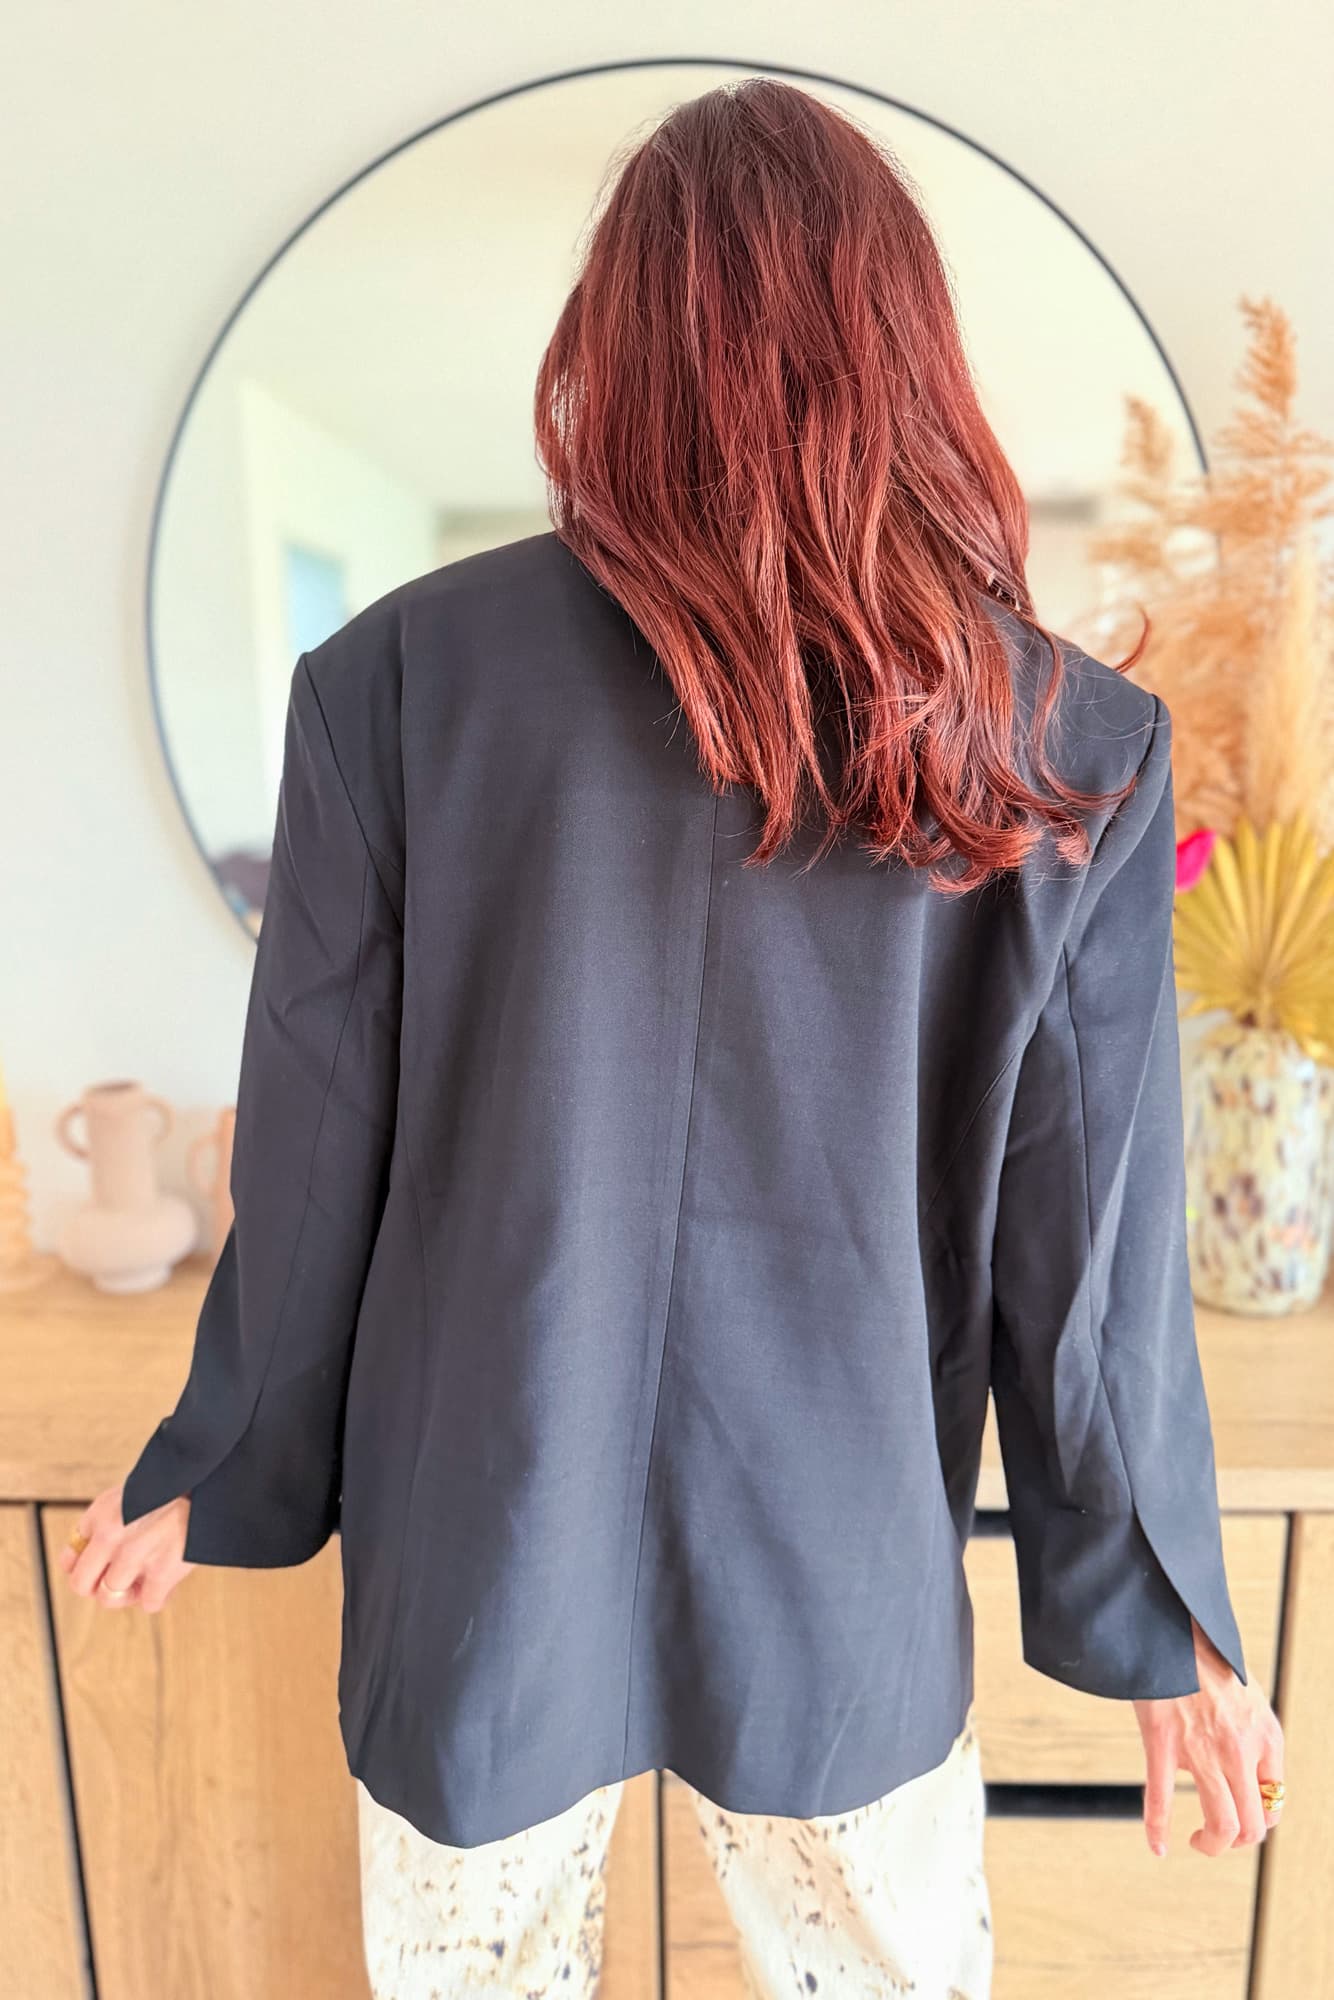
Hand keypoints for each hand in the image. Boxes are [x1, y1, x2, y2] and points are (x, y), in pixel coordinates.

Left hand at [55, 1483, 194, 1612]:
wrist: (206, 1482)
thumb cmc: (166, 1494)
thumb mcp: (122, 1498)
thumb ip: (96, 1527)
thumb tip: (74, 1565)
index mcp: (100, 1515)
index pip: (68, 1560)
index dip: (83, 1567)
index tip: (99, 1567)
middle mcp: (110, 1536)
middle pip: (82, 1585)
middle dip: (96, 1587)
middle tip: (116, 1579)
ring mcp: (136, 1556)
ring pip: (110, 1598)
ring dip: (128, 1592)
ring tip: (144, 1577)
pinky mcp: (163, 1571)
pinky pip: (149, 1604)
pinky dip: (158, 1596)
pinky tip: (167, 1579)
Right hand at [1134, 1618, 1283, 1857]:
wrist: (1172, 1624)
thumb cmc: (1206, 1655)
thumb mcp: (1248, 1692)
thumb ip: (1252, 1731)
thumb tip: (1247, 1765)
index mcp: (1266, 1735)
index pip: (1275, 1801)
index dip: (1258, 1820)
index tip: (1239, 1817)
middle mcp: (1240, 1747)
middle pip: (1252, 1824)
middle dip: (1237, 1842)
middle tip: (1217, 1837)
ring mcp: (1202, 1747)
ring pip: (1222, 1822)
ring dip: (1213, 1845)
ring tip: (1200, 1841)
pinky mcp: (1163, 1742)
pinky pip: (1160, 1799)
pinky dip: (1157, 1830)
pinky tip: (1157, 1847)